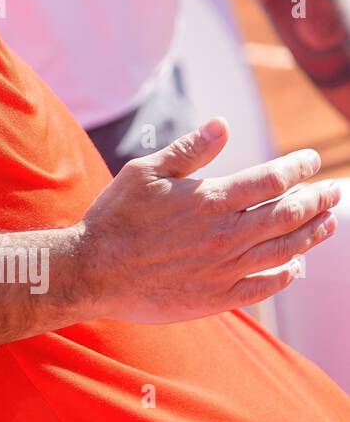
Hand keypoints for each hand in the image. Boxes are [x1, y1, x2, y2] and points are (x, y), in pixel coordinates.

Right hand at [79, 117, 338, 323]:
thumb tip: (223, 125)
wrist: (94, 270)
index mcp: (211, 200)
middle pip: (289, 215)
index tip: (311, 160)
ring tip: (328, 223)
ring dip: (312, 234)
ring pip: (285, 249)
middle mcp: (227, 235)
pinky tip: (296, 266)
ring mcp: (225, 268)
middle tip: (335, 191)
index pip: (272, 180)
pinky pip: (265, 286)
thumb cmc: (115, 216)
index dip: (298, 168)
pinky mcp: (217, 296)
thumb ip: (188, 150)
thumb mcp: (145, 172)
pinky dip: (286, 274)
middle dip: (318, 200)